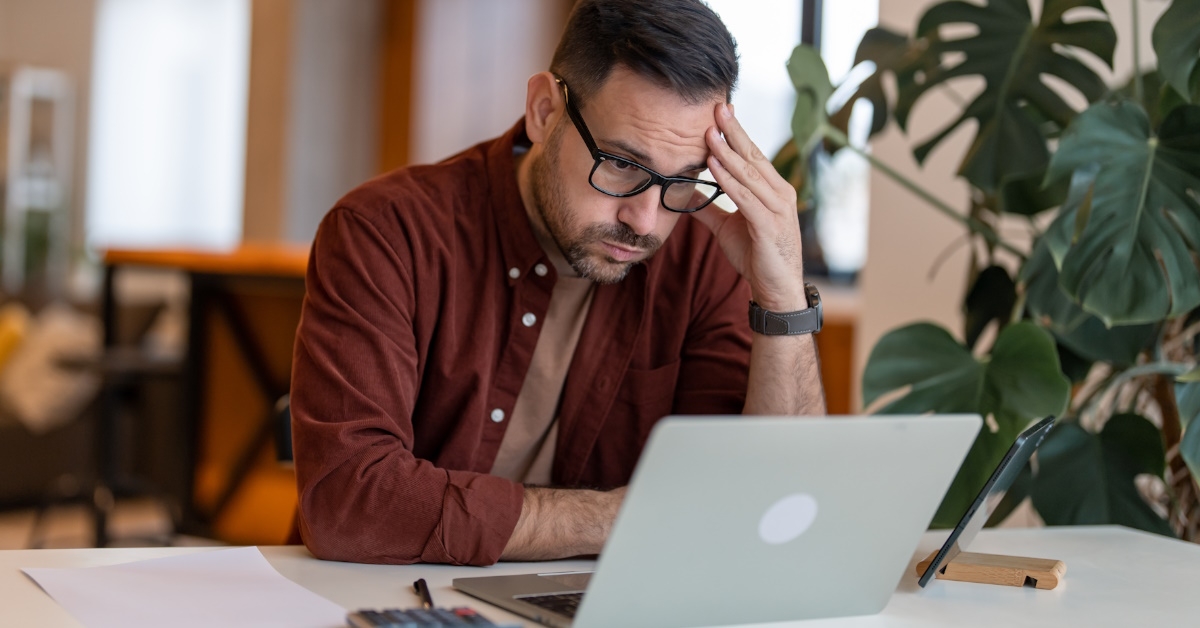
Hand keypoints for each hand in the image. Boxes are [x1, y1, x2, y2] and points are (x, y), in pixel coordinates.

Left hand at [693, 103, 805, 311]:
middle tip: (717, 108)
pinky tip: (714, 167)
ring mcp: (777, 208)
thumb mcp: (728, 228)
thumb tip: (687, 192)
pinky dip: (729, 181)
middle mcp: (780, 193)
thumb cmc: (757, 256)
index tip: (720, 112)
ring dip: (727, 153)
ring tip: (709, 133)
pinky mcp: (769, 225)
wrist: (776, 290)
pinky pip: (746, 198)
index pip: (752, 155)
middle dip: (734, 132)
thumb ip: (710, 208)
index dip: (736, 133)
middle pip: (753, 156)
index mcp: (773, 189)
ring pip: (748, 174)